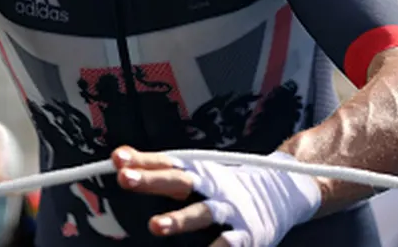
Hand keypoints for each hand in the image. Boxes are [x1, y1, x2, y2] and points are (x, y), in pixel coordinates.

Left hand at [111, 146, 321, 246]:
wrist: (281, 190)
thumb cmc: (221, 183)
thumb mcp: (190, 170)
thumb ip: (153, 166)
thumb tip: (117, 159)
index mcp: (195, 170)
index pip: (164, 161)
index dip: (141, 160)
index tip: (117, 159)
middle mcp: (211, 186)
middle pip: (178, 180)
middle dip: (152, 180)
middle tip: (125, 179)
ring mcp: (229, 209)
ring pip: (201, 213)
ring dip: (178, 219)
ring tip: (155, 225)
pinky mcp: (247, 233)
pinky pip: (229, 243)